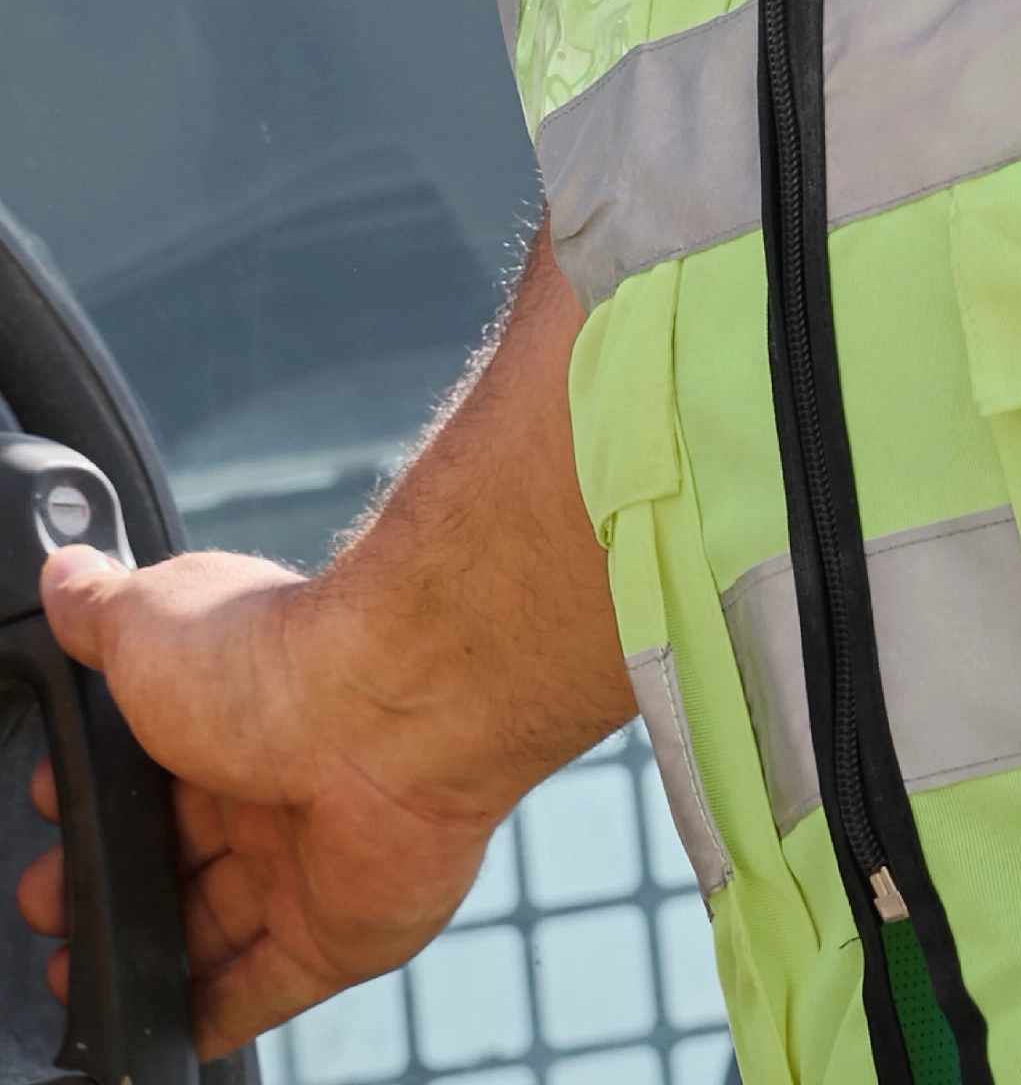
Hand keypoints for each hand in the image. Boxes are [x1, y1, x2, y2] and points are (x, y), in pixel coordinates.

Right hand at [15, 546, 509, 1050]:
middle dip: (107, 881)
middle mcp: (278, 781)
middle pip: (178, 853)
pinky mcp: (343, 931)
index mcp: (235, 710)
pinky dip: (214, 1015)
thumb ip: (103, 607)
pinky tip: (165, 1029)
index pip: (152, 767)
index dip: (95, 794)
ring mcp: (313, 860)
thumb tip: (68, 569)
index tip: (47, 807)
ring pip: (214, 927)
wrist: (395, 707)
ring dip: (146, 953)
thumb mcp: (151, 619)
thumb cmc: (278, 659)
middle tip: (49, 901)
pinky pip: (267, 990)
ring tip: (77, 973)